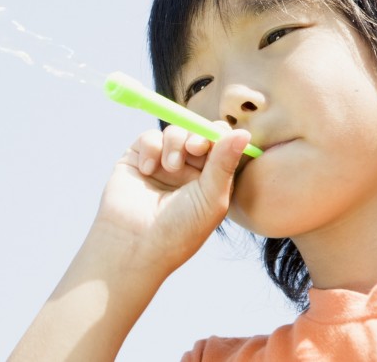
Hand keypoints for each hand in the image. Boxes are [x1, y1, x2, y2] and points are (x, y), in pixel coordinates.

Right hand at [94, 123, 251, 275]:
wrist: (134, 244)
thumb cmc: (178, 230)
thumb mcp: (210, 199)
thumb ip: (224, 163)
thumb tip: (243, 132)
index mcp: (211, 181)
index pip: (222, 147)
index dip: (221, 137)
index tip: (216, 144)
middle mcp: (188, 171)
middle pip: (199, 133)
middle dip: (198, 136)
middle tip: (194, 148)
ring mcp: (162, 164)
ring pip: (175, 132)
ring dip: (175, 143)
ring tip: (170, 168)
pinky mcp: (138, 159)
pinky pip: (149, 137)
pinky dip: (151, 148)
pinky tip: (147, 170)